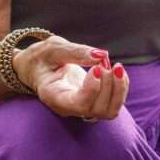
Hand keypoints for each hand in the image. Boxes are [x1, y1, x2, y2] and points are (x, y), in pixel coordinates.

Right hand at [11, 34, 129, 118]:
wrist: (39, 69)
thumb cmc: (42, 58)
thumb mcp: (53, 48)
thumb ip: (76, 51)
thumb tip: (102, 55)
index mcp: (53, 96)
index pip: (77, 104)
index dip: (92, 89)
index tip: (98, 67)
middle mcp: (68, 108)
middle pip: (96, 109)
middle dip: (109, 85)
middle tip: (104, 61)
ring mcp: (82, 109)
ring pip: (109, 111)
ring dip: (119, 89)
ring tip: (116, 66)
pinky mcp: (93, 105)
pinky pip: (114, 105)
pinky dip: (121, 88)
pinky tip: (117, 71)